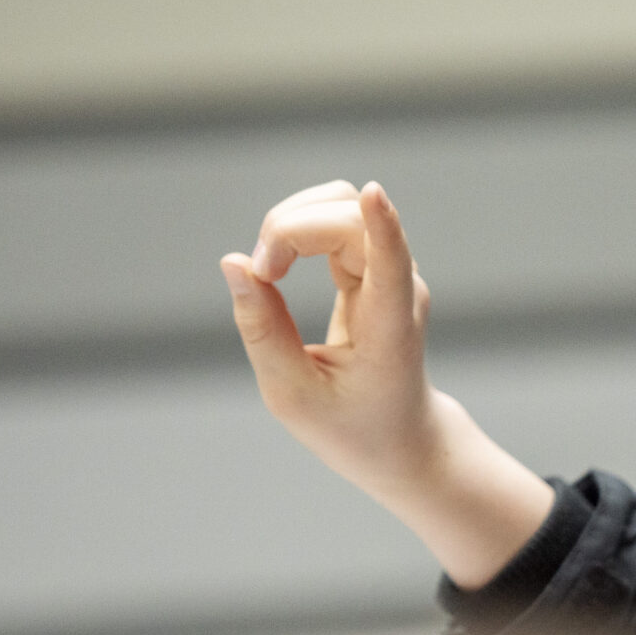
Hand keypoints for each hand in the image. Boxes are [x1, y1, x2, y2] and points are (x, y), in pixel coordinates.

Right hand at [220, 181, 550, 588]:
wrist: (401, 441)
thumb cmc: (351, 428)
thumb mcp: (293, 395)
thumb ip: (263, 330)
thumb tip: (234, 262)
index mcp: (389, 330)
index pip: (392, 264)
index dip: (381, 224)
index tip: (374, 194)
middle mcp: (399, 291)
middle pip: (348, 215)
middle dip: (289, 228)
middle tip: (260, 277)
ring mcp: (390, 274)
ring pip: (341, 206)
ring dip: (289, 223)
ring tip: (266, 274)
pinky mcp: (374, 267)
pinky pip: (334, 220)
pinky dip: (294, 231)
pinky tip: (277, 267)